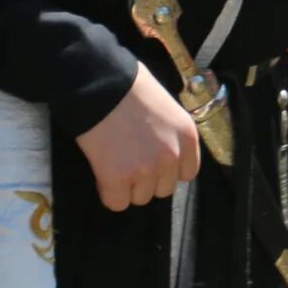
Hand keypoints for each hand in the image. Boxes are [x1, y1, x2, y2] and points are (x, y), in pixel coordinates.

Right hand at [76, 69, 200, 209]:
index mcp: (187, 136)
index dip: (168, 170)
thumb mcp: (166, 106)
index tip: (153, 161)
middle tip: (129, 158)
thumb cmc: (130, 87)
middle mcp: (171, 156)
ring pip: (140, 198)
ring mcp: (146, 169)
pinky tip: (102, 172)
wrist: (99, 84)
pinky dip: (108, 192)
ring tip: (115, 161)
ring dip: (127, 186)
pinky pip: (116, 203)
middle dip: (147, 179)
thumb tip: (162, 152)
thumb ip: (170, 133)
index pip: (187, 173)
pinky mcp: (118, 178)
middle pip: (163, 189)